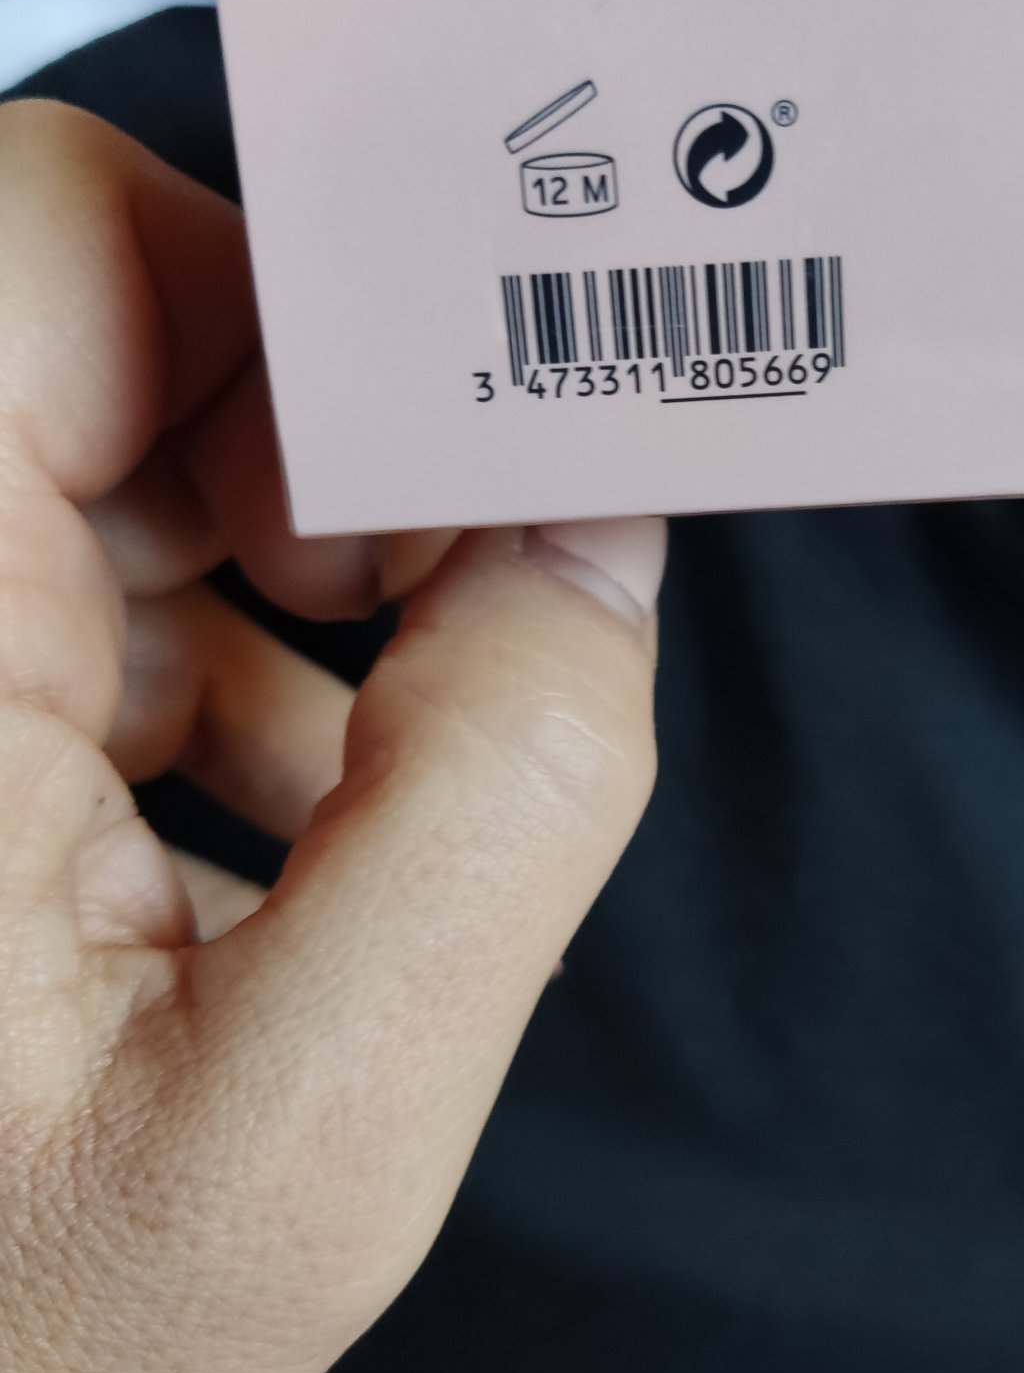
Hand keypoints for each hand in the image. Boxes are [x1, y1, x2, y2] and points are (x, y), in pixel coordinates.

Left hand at [0, 101, 663, 1372]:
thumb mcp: (307, 1133)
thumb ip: (499, 802)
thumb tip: (605, 532)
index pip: (69, 239)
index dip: (303, 294)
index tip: (485, 450)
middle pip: (118, 335)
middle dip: (329, 456)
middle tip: (462, 613)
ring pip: (123, 466)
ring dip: (298, 581)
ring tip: (384, 770)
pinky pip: (87, 593)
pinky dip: (225, 664)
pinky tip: (291, 824)